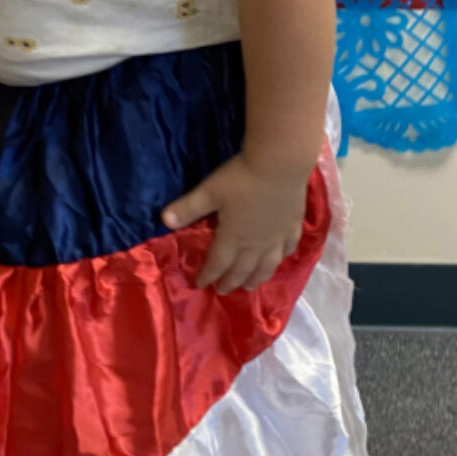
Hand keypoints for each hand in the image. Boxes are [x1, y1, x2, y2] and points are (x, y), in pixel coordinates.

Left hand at [160, 153, 310, 293]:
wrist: (280, 164)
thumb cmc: (241, 178)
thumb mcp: (209, 191)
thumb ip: (187, 207)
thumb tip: (163, 221)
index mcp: (233, 237)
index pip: (217, 263)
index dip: (208, 275)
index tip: (201, 284)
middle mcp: (256, 244)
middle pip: (242, 269)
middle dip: (230, 282)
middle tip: (222, 291)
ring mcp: (277, 237)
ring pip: (267, 265)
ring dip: (256, 279)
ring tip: (250, 287)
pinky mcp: (293, 226)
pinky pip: (288, 248)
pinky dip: (282, 257)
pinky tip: (280, 258)